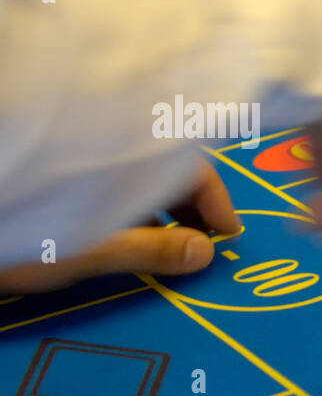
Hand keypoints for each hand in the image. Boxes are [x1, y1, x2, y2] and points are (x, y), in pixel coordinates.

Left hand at [0, 161, 240, 293]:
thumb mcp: (88, 248)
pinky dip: (125, 198)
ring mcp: (84, 154)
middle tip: (199, 245)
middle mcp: (109, 142)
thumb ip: (150, 249)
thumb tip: (204, 253)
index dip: (216, 204)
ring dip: (157, 204)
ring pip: (138, 169)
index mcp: (127, 154)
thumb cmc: (12, 229)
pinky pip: (109, 173)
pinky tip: (118, 226)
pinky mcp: (60, 169)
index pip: (194, 167)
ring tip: (161, 243)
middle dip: (189, 205)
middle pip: (167, 163)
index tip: (226, 237)